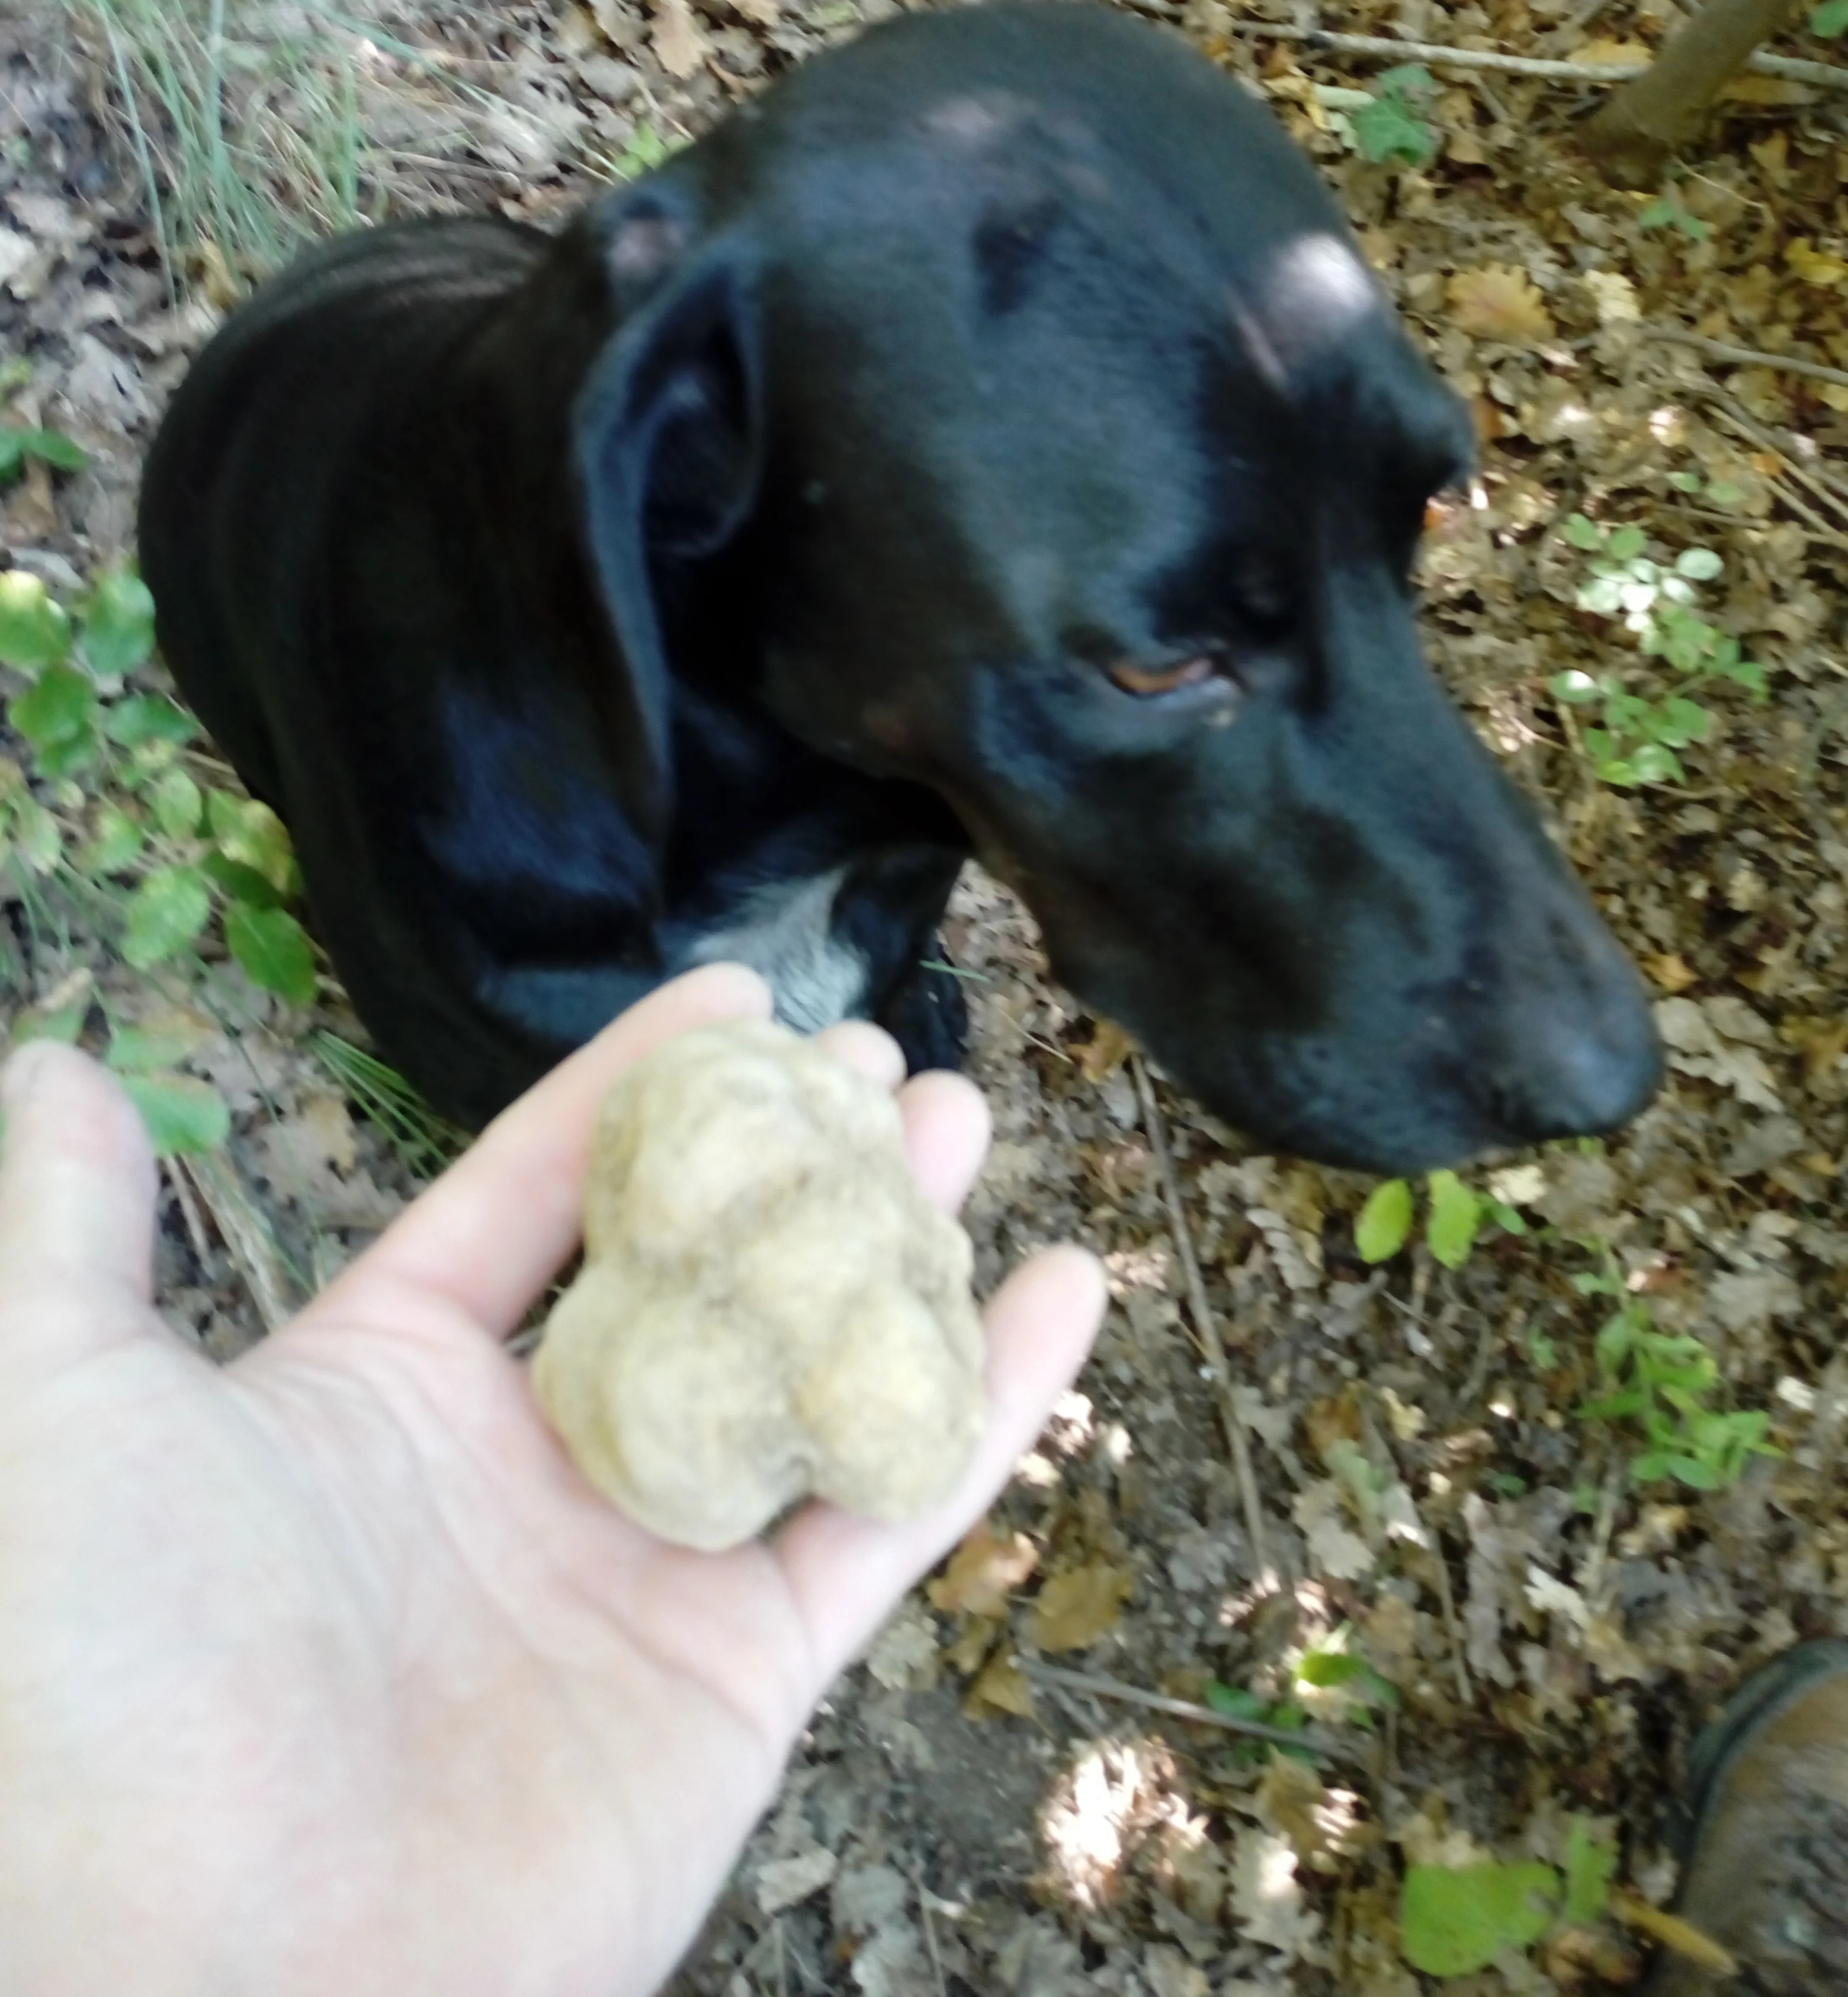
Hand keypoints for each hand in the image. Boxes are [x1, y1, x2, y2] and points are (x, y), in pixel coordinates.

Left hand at [0, 965, 1103, 1996]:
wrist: (203, 1979)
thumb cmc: (110, 1686)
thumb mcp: (56, 1419)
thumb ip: (65, 1237)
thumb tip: (57, 1067)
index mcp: (382, 1391)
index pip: (533, 1193)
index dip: (630, 1087)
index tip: (732, 994)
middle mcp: (526, 1469)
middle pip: (695, 1270)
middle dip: (786, 1157)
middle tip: (882, 1056)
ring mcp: (643, 1571)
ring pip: (803, 1369)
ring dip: (891, 1247)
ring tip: (964, 1122)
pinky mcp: (739, 1677)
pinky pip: (889, 1511)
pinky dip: (985, 1405)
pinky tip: (1062, 1293)